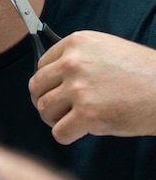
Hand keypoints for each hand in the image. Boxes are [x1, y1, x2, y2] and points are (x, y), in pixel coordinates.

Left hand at [29, 30, 155, 144]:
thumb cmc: (143, 73)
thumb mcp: (106, 49)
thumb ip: (78, 57)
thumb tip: (53, 77)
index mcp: (76, 43)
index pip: (41, 64)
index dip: (48, 81)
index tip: (55, 90)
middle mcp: (73, 62)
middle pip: (36, 86)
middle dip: (44, 100)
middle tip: (57, 109)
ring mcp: (78, 88)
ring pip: (44, 108)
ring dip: (53, 118)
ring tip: (69, 120)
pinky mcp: (87, 114)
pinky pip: (59, 132)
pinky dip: (65, 136)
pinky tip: (78, 131)